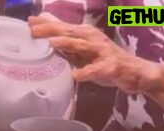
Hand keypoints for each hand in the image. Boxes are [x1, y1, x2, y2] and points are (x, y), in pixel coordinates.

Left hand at [28, 16, 156, 92]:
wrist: (135, 72)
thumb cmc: (105, 62)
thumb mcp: (83, 53)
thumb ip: (67, 46)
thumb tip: (46, 37)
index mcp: (86, 35)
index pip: (63, 28)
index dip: (46, 25)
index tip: (28, 22)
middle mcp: (93, 39)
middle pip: (70, 33)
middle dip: (51, 30)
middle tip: (33, 29)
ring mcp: (103, 52)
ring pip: (83, 46)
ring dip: (67, 43)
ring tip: (51, 44)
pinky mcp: (111, 66)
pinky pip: (97, 69)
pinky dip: (86, 72)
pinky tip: (75, 75)